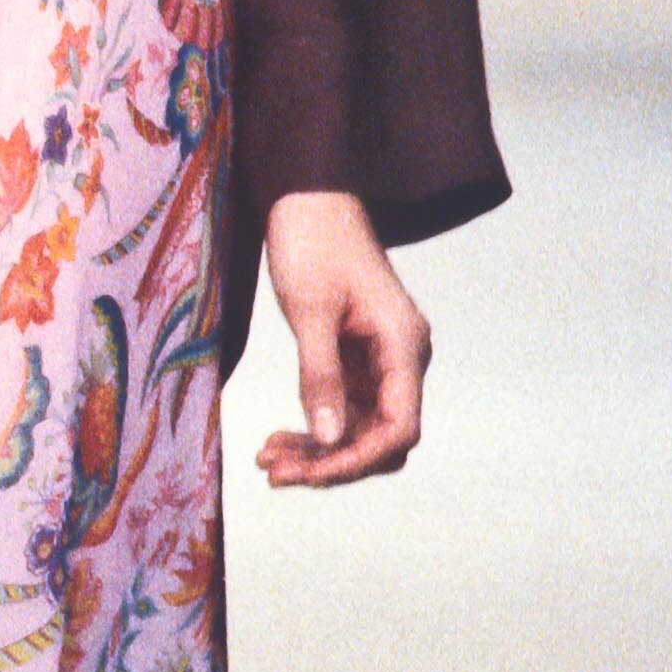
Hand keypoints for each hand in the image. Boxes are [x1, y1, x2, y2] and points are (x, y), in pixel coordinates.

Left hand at [255, 188, 429, 487]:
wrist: (308, 196)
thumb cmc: (313, 240)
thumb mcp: (311, 309)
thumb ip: (320, 375)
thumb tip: (329, 438)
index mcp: (403, 345)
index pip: (399, 428)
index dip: (358, 460)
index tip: (310, 475)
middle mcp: (400, 359)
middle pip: (381, 437)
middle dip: (332, 462)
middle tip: (274, 472)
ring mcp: (378, 361)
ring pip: (358, 429)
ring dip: (317, 450)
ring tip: (267, 459)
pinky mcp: (355, 359)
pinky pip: (342, 409)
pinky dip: (313, 427)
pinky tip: (279, 439)